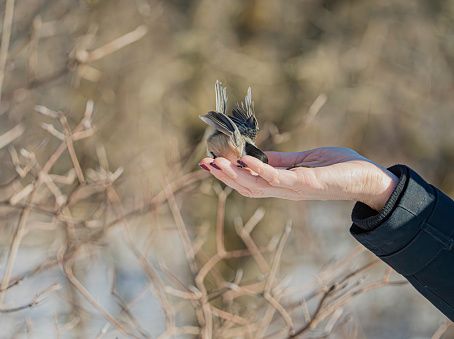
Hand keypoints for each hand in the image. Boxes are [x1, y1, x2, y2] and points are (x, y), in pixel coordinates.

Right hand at [199, 147, 398, 211]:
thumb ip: (282, 161)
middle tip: (204, 163)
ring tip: (215, 162)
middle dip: (224, 177)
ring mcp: (293, 189)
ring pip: (257, 185)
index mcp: (283, 184)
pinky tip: (244, 161)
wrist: (370, 179)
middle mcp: (284, 190)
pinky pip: (277, 178)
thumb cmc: (341, 168)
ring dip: (234, 175)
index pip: (250, 183)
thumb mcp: (305, 161)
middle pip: (247, 187)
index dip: (229, 175)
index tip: (211, 162)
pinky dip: (259, 170)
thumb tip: (257, 156)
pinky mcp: (306, 183)